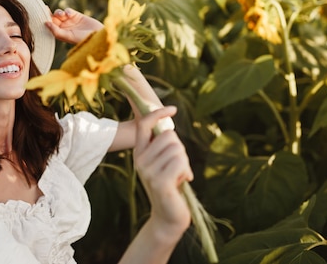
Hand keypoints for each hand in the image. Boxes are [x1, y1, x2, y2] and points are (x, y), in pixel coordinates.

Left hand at [45, 8, 103, 44]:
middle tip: (45, 9)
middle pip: (53, 18)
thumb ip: (56, 31)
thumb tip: (45, 23)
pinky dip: (67, 11)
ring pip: (59, 14)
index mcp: (60, 34)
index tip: (40, 13)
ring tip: (62, 15)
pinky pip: (68, 11)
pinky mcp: (77, 16)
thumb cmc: (83, 39)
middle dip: (49, 14)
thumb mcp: (68, 36)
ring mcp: (70, 21)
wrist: (98, 36)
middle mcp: (64, 28)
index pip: (50, 26)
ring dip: (58, 12)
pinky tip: (69, 14)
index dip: (45, 20)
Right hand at [134, 106, 192, 241]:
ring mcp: (148, 171)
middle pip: (169, 136)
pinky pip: (180, 162)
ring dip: (185, 162)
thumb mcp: (163, 162)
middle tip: (178, 167)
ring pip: (177, 149)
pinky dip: (186, 171)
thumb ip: (164, 144)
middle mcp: (140, 160)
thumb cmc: (170, 185)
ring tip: (179, 176)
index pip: (145, 124)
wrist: (168, 216)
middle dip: (180, 149)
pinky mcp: (159, 182)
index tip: (173, 109)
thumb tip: (168, 119)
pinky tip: (182, 182)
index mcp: (139, 152)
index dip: (158, 113)